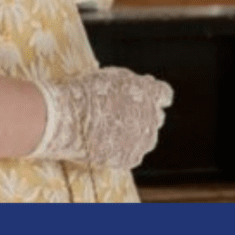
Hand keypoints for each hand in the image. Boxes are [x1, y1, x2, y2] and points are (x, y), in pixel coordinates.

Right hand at [31, 66, 173, 168]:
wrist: (69, 118)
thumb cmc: (88, 91)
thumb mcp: (115, 76)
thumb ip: (136, 83)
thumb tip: (146, 84)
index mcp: (151, 93)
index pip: (165, 95)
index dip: (155, 96)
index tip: (145, 98)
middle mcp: (152, 117)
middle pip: (156, 117)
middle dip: (144, 115)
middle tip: (122, 114)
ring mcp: (143, 140)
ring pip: (147, 138)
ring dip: (135, 134)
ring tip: (111, 130)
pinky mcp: (130, 158)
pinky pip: (133, 154)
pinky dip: (124, 150)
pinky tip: (107, 143)